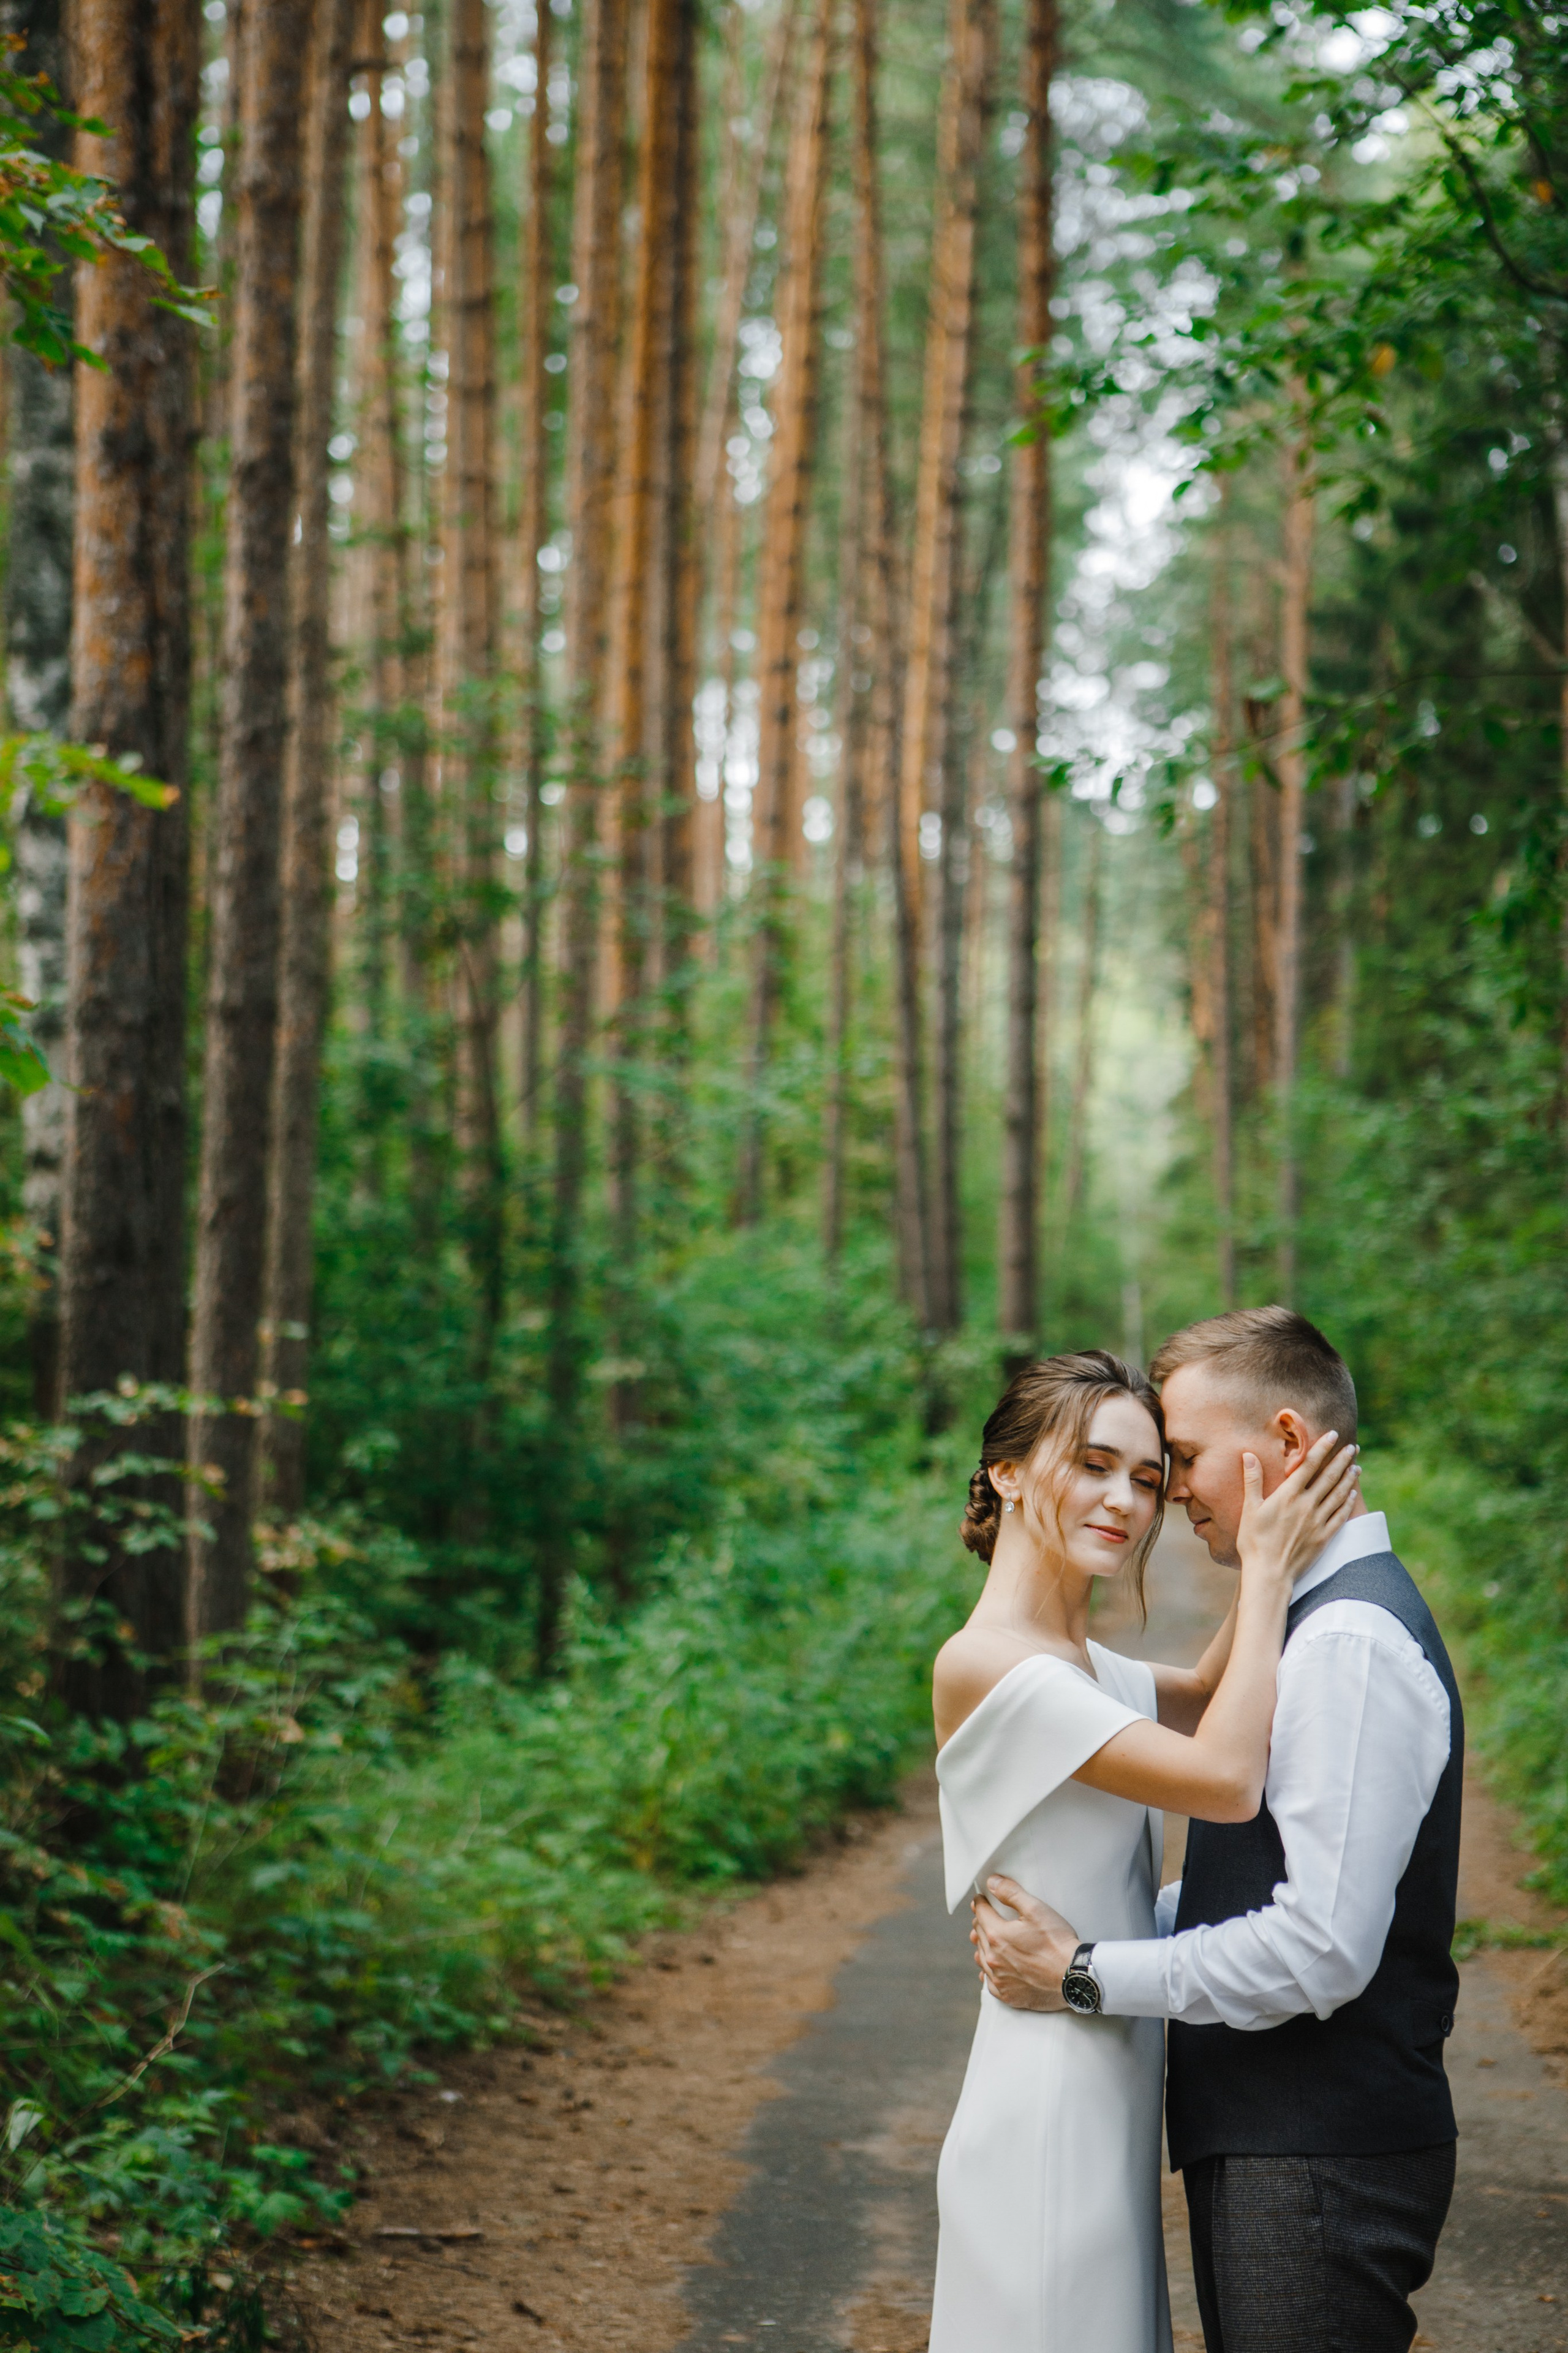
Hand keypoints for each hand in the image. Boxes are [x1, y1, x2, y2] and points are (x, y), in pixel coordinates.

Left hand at [970, 1876, 1078, 2012]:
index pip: (980, 1913)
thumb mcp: (1036, 1909)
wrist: (1074, 1977)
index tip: (983, 1900)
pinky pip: (989, 1981)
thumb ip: (1011, 1893)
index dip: (981, 1903)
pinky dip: (991, 1971)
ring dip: (984, 1946)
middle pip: (979, 1934)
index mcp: (997, 1935)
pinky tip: (996, 1967)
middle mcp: (992, 1958)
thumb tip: (991, 1882)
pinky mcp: (1007, 1995)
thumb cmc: (1057, 1942)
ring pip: (982, 1957)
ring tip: (990, 1941)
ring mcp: (999, 1979)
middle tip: (988, 1918)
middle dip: (983, 1923)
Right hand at [1237, 1429, 1359, 1596]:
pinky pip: (1340, 1516)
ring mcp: (1318, 1522)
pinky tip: (1352, 1495)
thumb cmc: (1254, 1541)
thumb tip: (1248, 1455)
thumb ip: (1252, 1480)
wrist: (1269, 1573)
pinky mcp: (1324, 1537)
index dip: (1322, 1448)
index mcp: (1288, 1495)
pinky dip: (1347, 1504)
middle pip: (1329, 1477)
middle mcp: (1307, 1505)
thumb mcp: (1249, 1509)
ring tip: (1357, 1467)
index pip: (1309, 1465)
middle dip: (1342, 1460)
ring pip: (1338, 1495)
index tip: (1333, 1435)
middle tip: (1353, 1447)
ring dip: (1348, 1479)